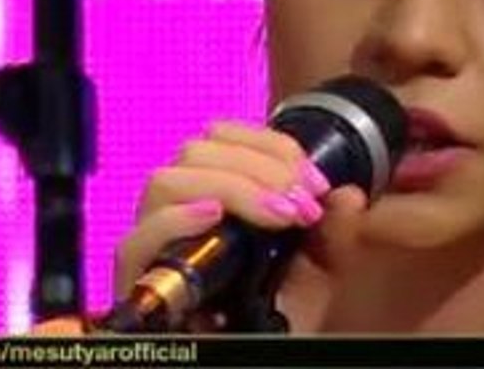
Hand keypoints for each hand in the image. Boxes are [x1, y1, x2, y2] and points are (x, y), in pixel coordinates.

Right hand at [113, 121, 344, 327]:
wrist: (265, 356)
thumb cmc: (282, 314)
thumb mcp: (319, 268)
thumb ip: (333, 231)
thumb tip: (347, 194)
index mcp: (216, 189)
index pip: (224, 136)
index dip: (273, 146)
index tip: (315, 181)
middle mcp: (179, 207)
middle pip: (196, 150)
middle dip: (258, 166)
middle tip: (301, 203)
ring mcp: (153, 241)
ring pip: (166, 181)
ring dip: (230, 186)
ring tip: (276, 215)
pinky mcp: (136, 278)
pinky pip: (136, 239)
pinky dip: (175, 220)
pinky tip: (213, 217)